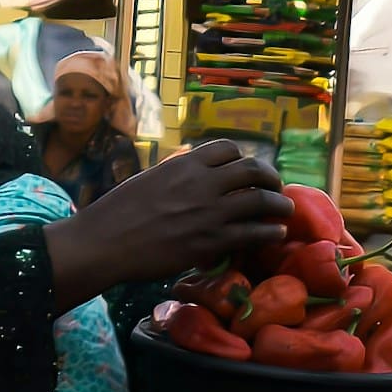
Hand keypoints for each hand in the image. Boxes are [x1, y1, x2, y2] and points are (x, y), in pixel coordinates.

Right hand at [46, 138, 291, 311]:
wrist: (105, 242)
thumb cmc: (117, 212)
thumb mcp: (149, 180)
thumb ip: (176, 176)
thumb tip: (191, 176)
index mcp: (184, 164)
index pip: (228, 149)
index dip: (243, 159)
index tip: (248, 171)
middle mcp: (202, 183)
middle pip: (252, 171)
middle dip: (271, 178)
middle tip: (276, 187)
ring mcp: (209, 212)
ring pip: (260, 201)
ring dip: (280, 204)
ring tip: (286, 210)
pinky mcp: (211, 242)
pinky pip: (253, 233)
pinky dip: (270, 231)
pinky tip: (276, 234)